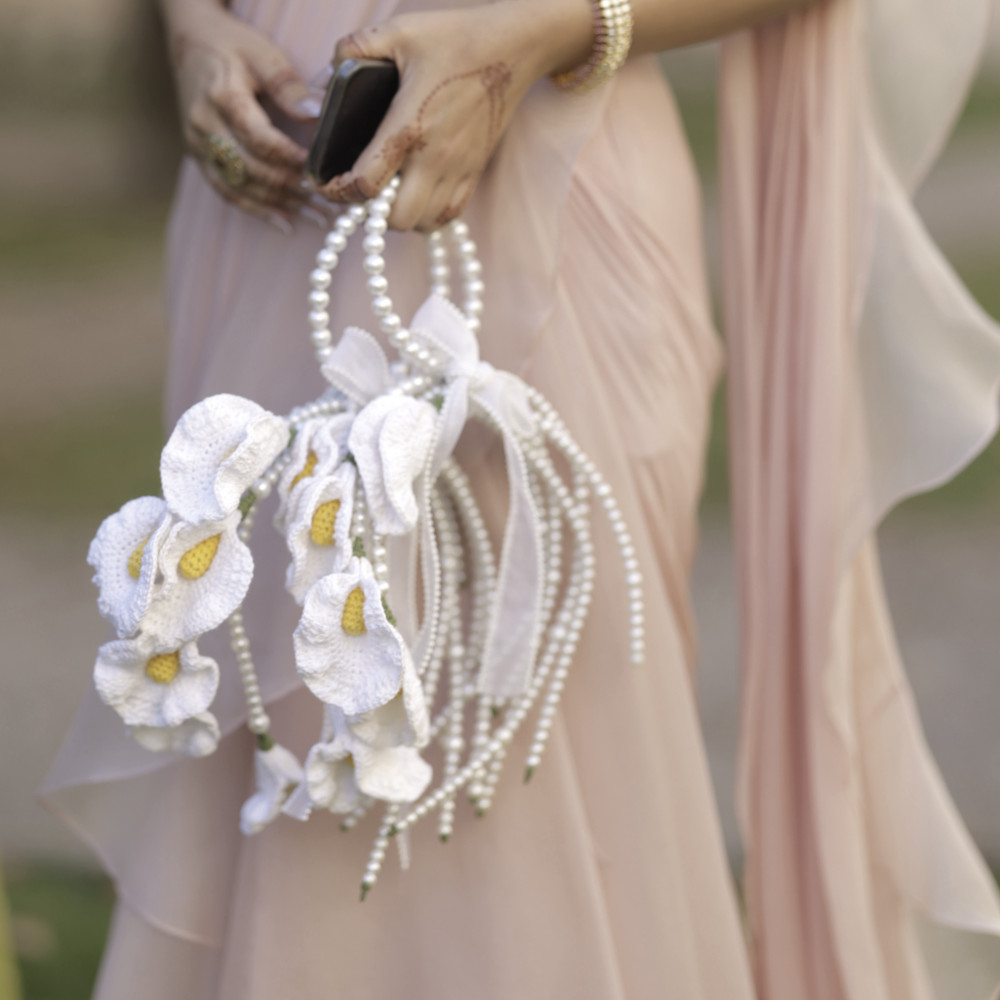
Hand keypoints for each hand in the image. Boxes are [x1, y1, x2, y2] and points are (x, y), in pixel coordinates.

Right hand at [163, 0, 325, 229]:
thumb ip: (288, 85)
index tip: (320, 171)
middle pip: (251, 169)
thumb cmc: (232, 46)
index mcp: (222, 96)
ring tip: (316, 217)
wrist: (189, 42)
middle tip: (328, 204)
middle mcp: (204, 124)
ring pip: (240, 187)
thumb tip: (318, 113)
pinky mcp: (198, 156)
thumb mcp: (263, 53)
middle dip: (292, 190)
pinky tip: (285, 222)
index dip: (292, 159)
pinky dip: (257, 210)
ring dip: (280, 205)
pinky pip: (226, 191)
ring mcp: (198, 144)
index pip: (261, 139)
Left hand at [317, 1, 591, 231]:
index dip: (338, 192)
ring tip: (388, 196)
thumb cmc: (456, 37)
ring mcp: (458, 168)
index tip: (326, 185)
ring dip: (401, 218)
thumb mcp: (399, 31)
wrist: (513, 48)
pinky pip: (448, 215)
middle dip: (370, 213)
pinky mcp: (474, 172)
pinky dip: (428, 216)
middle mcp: (435, 156)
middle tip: (359, 192)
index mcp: (409, 124)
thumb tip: (330, 73)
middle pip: (397, 219)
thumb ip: (355, 48)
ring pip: (423, 224)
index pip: (367, 183)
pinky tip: (417, 196)